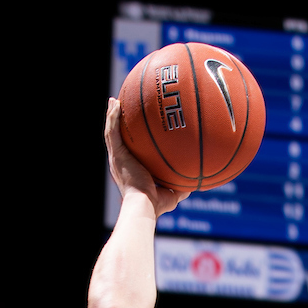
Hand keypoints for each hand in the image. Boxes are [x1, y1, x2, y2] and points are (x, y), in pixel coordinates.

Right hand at [105, 98, 187, 217]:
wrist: (144, 205)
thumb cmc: (156, 205)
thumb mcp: (171, 194)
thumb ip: (181, 186)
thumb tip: (195, 181)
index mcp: (130, 171)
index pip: (130, 152)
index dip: (131, 141)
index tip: (135, 132)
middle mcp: (120, 163)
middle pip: (117, 139)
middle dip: (118, 124)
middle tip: (120, 109)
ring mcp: (117, 159)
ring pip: (111, 132)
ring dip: (112, 115)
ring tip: (114, 101)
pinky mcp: (116, 155)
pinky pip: (112, 132)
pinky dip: (113, 117)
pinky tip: (116, 104)